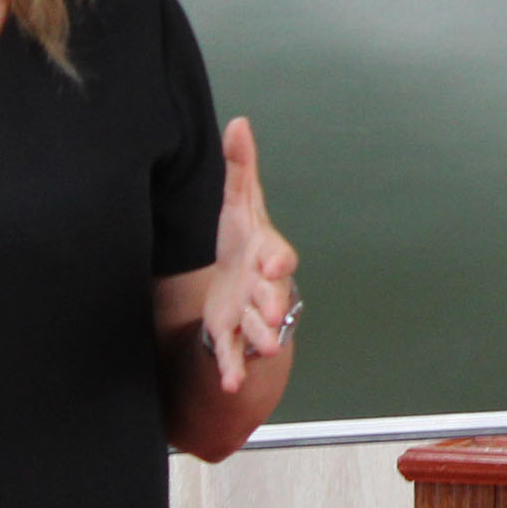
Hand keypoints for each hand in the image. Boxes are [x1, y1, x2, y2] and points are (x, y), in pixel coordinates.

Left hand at [200, 118, 299, 394]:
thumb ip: (240, 169)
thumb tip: (238, 122)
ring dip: (262, 340)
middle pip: (271, 297)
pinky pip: (234, 356)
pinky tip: (230, 385)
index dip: (276, 260)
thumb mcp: (240, 205)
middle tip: (273, 314)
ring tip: (267, 348)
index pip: (276, 256)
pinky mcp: (231, 337)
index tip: (275, 262)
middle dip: (273, 305)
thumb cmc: (241, 242)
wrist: (237, 285)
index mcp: (266, 255)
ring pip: (257, 330)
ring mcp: (248, 316)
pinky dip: (234, 371)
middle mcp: (262, 288)